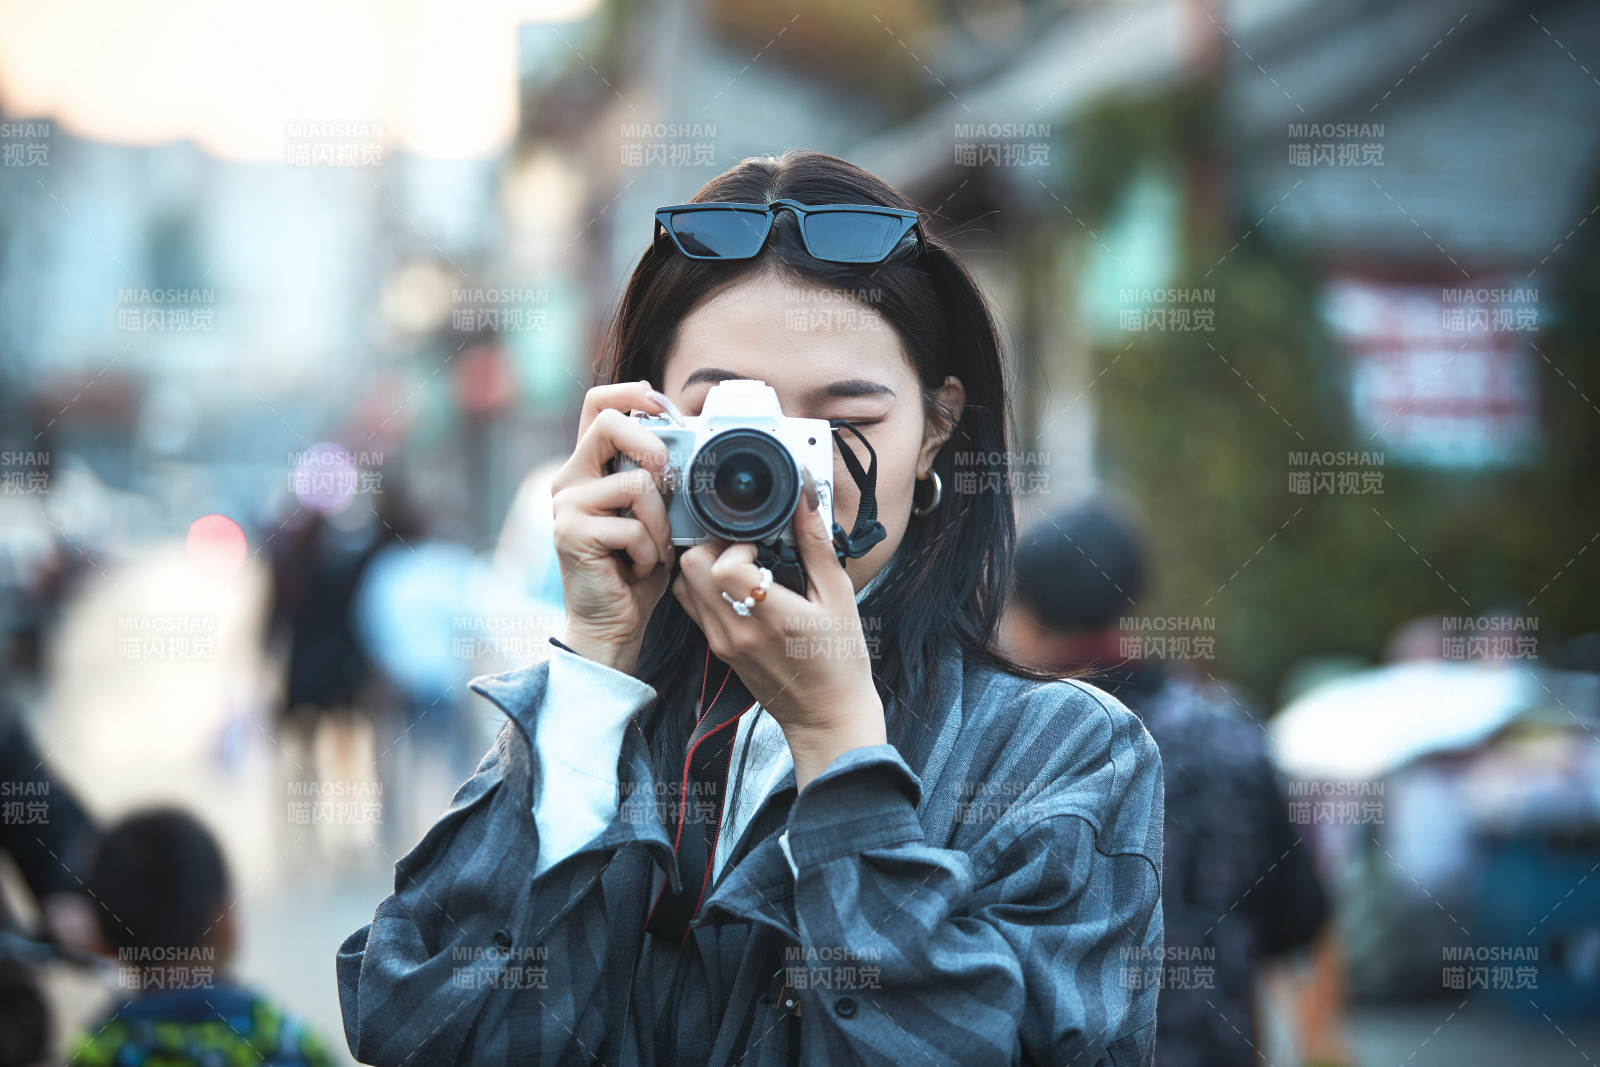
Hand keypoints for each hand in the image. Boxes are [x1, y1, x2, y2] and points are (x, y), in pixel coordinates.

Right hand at [550, 380, 676, 674]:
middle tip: (668, 481)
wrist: (612, 625)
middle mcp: (570, 480)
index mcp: (588, 469)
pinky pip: (632, 526)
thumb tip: (688, 443)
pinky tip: (640, 569)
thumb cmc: (636, 571)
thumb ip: (658, 480)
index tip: (660, 404)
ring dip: (660, 523)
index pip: (597, 405)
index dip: (630, 392)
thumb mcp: (654, 515)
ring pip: (635, 483)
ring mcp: (566, 506)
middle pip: (608, 424)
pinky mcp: (570, 533)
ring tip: (653, 550)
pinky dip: (650, 552)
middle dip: (652, 447)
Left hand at [671, 468, 886, 788]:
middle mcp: (737, 631)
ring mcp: (722, 643)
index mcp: (770, 618)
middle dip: (715, 545)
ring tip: (741, 564)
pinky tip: (736, 586)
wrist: (827, 716)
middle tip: (748, 546)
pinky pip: (693, 606)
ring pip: (685, 585)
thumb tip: (805, 496)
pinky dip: (705, 587)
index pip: (723, 566)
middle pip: (692, 568)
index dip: (738, 543)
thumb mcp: (839, 597)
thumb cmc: (840, 660)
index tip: (763, 543)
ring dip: (705, 565)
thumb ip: (816, 545)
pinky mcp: (717, 650)